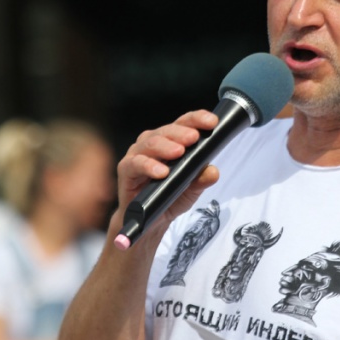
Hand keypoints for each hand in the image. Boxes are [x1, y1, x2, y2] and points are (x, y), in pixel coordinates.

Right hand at [114, 109, 219, 235]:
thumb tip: (213, 171)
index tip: (212, 121)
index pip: (184, 124)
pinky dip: (148, 166)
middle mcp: (153, 143)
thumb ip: (202, 179)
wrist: (150, 220)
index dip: (197, 119)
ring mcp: (138, 154)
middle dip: (182, 132)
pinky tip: (161, 172)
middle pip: (167, 130)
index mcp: (171, 141)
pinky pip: (135, 164)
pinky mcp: (126, 170)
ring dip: (165, 146)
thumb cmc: (170, 197)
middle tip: (194, 138)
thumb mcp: (192, 190)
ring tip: (179, 152)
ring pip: (150, 143)